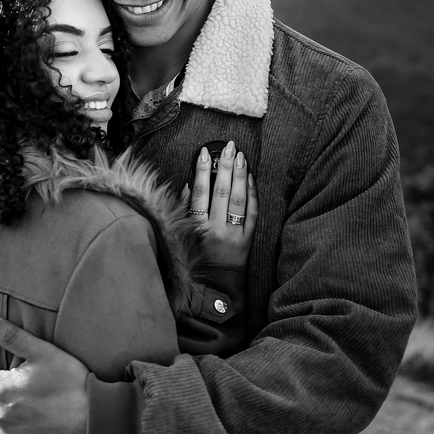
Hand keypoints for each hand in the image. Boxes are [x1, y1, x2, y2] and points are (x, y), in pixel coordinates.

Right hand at [189, 141, 258, 268]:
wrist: (215, 286)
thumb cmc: (195, 258)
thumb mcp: (182, 236)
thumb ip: (184, 211)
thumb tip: (189, 185)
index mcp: (196, 228)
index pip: (199, 193)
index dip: (202, 171)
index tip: (204, 153)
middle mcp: (215, 229)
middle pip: (221, 192)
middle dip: (225, 167)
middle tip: (229, 147)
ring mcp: (234, 234)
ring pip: (238, 199)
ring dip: (240, 175)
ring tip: (241, 156)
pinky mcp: (248, 239)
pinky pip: (252, 213)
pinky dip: (251, 194)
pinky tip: (250, 177)